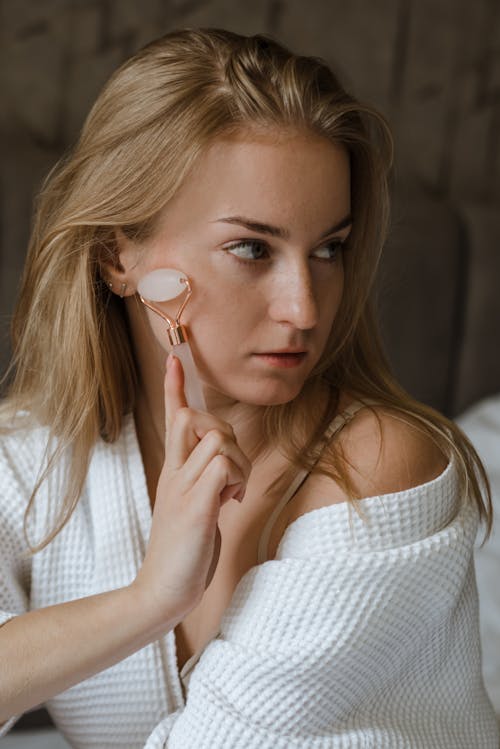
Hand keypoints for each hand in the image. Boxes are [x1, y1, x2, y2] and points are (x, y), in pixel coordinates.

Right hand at [133, 354, 251, 621]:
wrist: (162, 589)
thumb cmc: (184, 550)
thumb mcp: (195, 508)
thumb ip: (207, 484)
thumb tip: (230, 473)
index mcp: (174, 471)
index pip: (172, 419)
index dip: (175, 388)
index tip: (174, 358)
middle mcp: (174, 473)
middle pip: (193, 418)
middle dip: (221, 428)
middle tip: (233, 468)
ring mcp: (183, 488)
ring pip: (216, 438)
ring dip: (238, 459)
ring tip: (235, 492)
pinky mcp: (195, 506)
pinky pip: (223, 466)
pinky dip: (237, 476)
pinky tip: (234, 501)